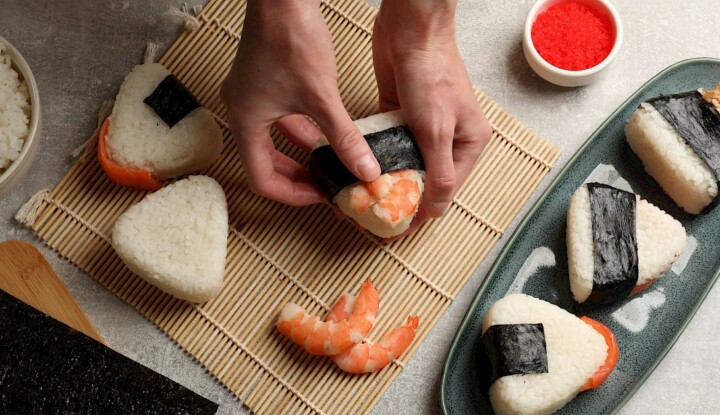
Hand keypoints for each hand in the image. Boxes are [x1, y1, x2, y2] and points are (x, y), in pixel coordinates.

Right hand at [221, 0, 379, 205]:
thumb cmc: (290, 37)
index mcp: (245, 122)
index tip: (320, 195)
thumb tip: (365, 169)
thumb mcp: (322, 97)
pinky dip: (302, 132)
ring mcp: (250, 96)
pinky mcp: (263, 82)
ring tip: (331, 165)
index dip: (293, 194)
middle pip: (266, 163)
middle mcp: (241, 112)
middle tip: (326, 186)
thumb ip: (344, 138)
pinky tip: (326, 135)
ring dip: (302, 154)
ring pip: (275, 141)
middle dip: (298, 177)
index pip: (262, 179)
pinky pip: (280, 119)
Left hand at [373, 0, 491, 235]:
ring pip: (401, 163)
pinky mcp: (398, 115)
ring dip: (383, 182)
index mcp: (468, 142)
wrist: (411, 29)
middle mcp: (447, 137)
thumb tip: (437, 210)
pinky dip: (374, 158)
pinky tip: (357, 174)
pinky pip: (386, 144)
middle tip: (373, 219)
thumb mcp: (438, 130)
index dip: (422, 211)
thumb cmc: (433, 73)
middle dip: (399, 200)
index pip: (445, 189)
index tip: (397, 230)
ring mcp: (421, 127)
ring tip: (360, 202)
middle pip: (422, 179)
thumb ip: (439, 172)